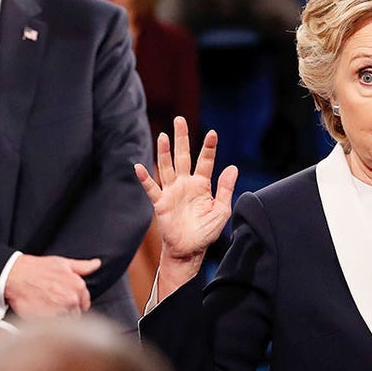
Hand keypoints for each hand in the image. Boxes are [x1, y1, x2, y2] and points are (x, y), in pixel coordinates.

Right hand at [4, 255, 98, 318]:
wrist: (14, 276)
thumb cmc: (36, 269)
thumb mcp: (62, 263)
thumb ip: (83, 266)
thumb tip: (97, 264)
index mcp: (78, 286)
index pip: (85, 303)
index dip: (75, 303)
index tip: (65, 302)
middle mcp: (72, 299)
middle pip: (76, 314)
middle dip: (67, 311)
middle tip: (53, 305)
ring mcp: (60, 310)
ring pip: (66, 322)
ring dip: (58, 319)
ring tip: (46, 309)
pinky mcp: (48, 320)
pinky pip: (54, 328)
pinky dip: (48, 325)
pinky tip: (41, 314)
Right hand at [135, 117, 236, 291]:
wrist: (190, 250)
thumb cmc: (206, 231)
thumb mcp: (222, 210)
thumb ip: (225, 188)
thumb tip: (232, 167)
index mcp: (202, 184)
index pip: (205, 161)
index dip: (209, 147)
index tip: (213, 133)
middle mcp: (186, 184)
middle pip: (183, 156)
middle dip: (182, 138)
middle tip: (179, 119)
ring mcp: (172, 192)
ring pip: (167, 167)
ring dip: (165, 152)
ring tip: (164, 136)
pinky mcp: (161, 203)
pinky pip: (152, 188)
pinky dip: (145, 178)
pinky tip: (139, 166)